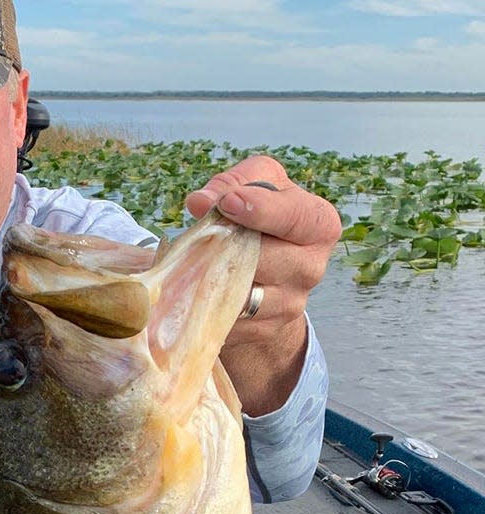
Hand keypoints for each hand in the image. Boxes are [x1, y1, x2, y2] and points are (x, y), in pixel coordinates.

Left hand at [185, 155, 341, 414]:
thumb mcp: (254, 188)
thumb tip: (201, 201)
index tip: (227, 204)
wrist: (265, 281)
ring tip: (193, 262)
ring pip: (243, 292)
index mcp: (319, 225)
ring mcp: (291, 304)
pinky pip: (229, 317)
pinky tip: (198, 290)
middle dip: (226, 246)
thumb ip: (231, 183)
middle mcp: (311, 267)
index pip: (295, 217)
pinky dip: (207, 304)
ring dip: (211, 277)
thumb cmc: (259, 224)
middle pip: (263, 257)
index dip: (260, 210)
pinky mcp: (266, 330)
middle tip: (200, 235)